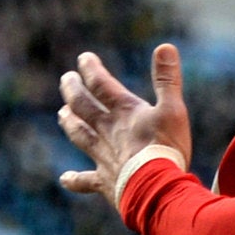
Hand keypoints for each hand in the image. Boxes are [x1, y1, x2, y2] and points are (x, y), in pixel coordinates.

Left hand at [57, 45, 191, 204]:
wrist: (155, 188)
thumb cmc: (166, 148)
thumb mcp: (173, 109)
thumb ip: (167, 79)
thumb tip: (165, 46)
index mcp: (124, 112)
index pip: (101, 85)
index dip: (91, 69)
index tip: (83, 58)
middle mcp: (108, 131)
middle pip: (83, 107)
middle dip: (73, 91)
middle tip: (66, 79)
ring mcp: (103, 157)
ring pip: (80, 135)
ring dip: (70, 123)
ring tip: (61, 113)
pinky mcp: (105, 181)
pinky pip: (85, 181)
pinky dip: (75, 180)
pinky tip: (64, 179)